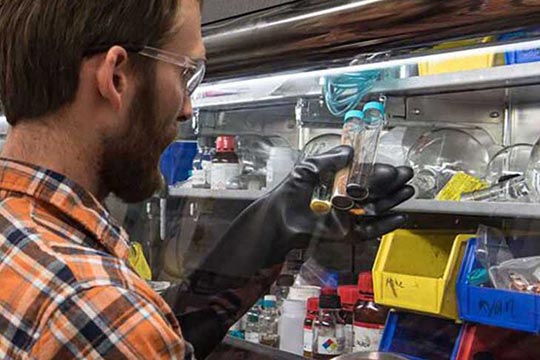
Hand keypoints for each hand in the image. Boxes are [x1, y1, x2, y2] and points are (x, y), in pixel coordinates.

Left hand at [197, 145, 413, 276]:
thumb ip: (330, 158)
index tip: (394, 167)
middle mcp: (346, 199)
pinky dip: (385, 224)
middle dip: (392, 184)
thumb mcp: (309, 168)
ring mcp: (349, 217)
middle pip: (376, 192)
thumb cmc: (289, 193)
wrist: (279, 218)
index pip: (365, 176)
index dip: (380, 172)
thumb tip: (350, 150)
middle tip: (406, 176)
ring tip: (406, 191)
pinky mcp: (348, 233)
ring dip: (392, 201)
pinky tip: (398, 215)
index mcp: (339, 182)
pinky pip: (370, 230)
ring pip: (376, 209)